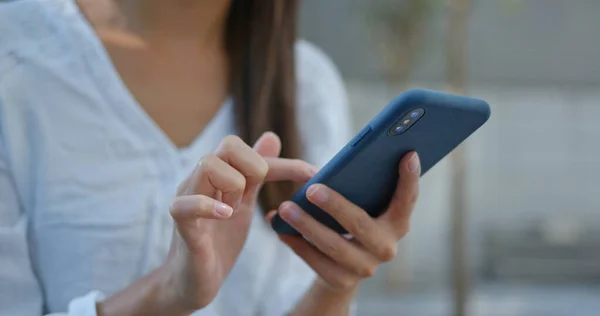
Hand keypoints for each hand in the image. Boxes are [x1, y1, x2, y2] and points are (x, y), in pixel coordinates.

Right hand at [162, 133, 316, 311]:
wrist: (194, 282)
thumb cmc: (218, 242)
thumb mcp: (244, 203)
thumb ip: (255, 172)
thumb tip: (271, 136)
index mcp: (217, 174)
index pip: (253, 151)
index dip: (286, 164)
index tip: (315, 176)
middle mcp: (200, 179)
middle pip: (229, 144)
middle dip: (254, 167)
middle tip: (253, 199)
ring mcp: (187, 199)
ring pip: (208, 164)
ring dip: (233, 186)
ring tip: (234, 212)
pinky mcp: (181, 225)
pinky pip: (185, 205)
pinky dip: (207, 206)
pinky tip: (226, 216)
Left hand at [272, 152, 419, 291]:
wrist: (343, 267)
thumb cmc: (352, 221)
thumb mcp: (362, 205)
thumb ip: (359, 185)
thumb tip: (332, 167)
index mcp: (397, 223)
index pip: (407, 200)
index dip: (410, 179)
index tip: (408, 154)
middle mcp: (386, 247)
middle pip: (360, 224)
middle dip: (335, 205)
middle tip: (311, 189)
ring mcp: (365, 267)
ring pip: (333, 245)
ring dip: (307, 224)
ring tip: (285, 207)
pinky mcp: (341, 281)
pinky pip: (315, 261)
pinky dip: (296, 243)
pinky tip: (280, 229)